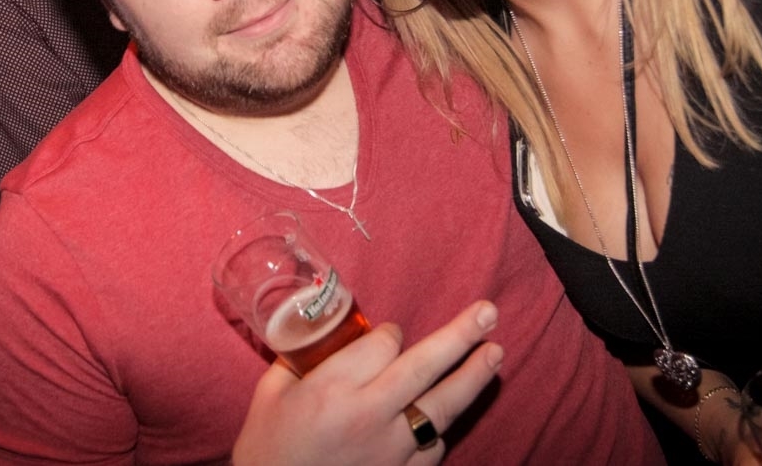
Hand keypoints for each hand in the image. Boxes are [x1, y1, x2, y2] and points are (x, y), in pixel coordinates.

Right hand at [233, 301, 502, 465]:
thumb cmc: (266, 450)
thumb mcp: (271, 395)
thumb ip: (298, 360)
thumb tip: (318, 333)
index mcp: (333, 389)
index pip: (383, 344)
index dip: (391, 334)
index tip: (389, 335)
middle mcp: (369, 415)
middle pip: (424, 367)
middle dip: (460, 335)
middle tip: (488, 311)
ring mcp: (390, 451)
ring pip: (442, 408)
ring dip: (472, 377)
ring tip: (495, 352)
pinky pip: (433, 449)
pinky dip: (441, 429)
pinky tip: (447, 414)